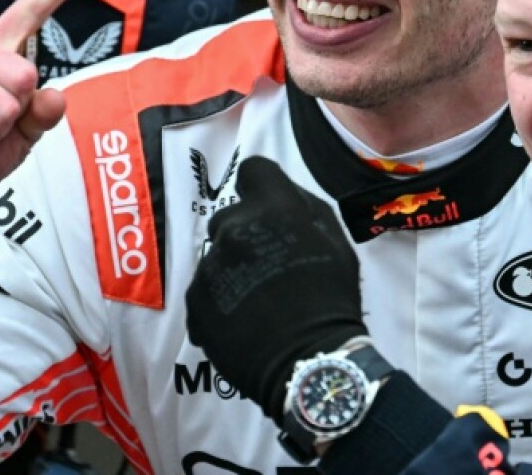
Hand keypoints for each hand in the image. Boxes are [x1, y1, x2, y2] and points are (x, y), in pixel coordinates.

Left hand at [185, 156, 367, 422]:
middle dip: (246, 233)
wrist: (309, 362)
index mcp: (273, 207)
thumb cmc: (332, 298)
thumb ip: (305, 208)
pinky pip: (204, 289)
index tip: (270, 209)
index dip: (262, 187)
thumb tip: (281, 194)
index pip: (253, 170)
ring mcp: (210, 265)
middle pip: (230, 215)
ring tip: (257, 302)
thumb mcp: (336, 242)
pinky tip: (242, 321)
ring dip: (232, 269)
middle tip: (269, 266)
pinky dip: (219, 301)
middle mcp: (234, 228)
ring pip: (217, 255)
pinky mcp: (195, 299)